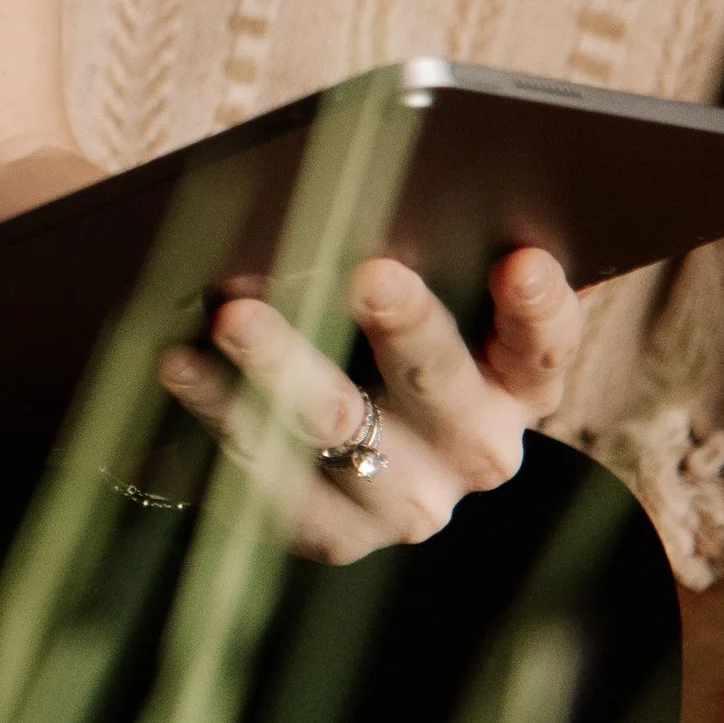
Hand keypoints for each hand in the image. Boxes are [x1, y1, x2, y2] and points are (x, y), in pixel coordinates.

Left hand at [155, 247, 583, 565]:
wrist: (342, 455)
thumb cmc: (380, 335)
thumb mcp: (423, 296)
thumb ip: (422, 252)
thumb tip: (376, 189)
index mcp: (515, 382)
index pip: (542, 344)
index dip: (537, 306)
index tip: (521, 260)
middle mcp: (474, 447)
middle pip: (440, 382)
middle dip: (404, 325)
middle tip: (368, 274)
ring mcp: (406, 500)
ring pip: (340, 427)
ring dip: (283, 367)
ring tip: (232, 316)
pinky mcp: (333, 533)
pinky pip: (270, 474)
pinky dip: (220, 410)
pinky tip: (181, 364)